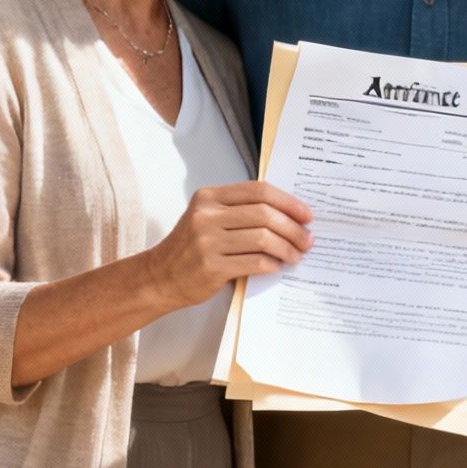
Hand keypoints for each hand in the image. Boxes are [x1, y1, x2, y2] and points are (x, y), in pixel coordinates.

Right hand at [143, 182, 313, 309]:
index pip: (259, 191)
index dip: (288, 202)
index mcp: (209, 197)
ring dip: (287, 248)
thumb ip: (239, 210)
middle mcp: (207, 215)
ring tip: (296, 255)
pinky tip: (278, 266)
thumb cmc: (190, 247)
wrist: (160, 277)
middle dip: (293, 227)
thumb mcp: (207, 217)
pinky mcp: (212, 267)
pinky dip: (272, 264)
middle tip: (307, 239)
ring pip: (263, 238)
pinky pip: (255, 262)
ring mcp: (207, 241)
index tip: (306, 214)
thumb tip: (288, 214)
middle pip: (265, 214)